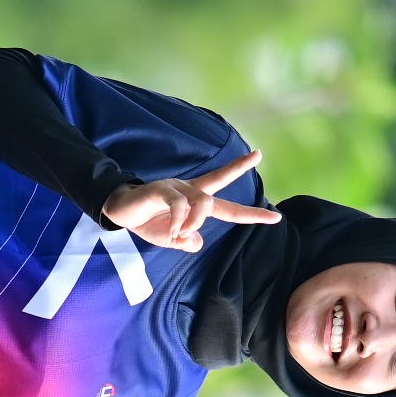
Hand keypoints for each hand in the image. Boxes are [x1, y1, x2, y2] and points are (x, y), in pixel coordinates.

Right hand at [101, 151, 281, 252]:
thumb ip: (186, 242)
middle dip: (239, 167)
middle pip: (219, 180)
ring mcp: (176, 188)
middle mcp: (190, 191)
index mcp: (196, 202)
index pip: (228, 207)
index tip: (275, 216)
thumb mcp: (171, 240)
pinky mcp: (161, 189)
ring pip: (201, 203)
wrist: (120, 212)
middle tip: (258, 155)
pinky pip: (179, 205)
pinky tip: (172, 233)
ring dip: (195, 221)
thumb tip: (197, 240)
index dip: (251, 214)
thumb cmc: (148, 223)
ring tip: (180, 235)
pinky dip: (179, 222)